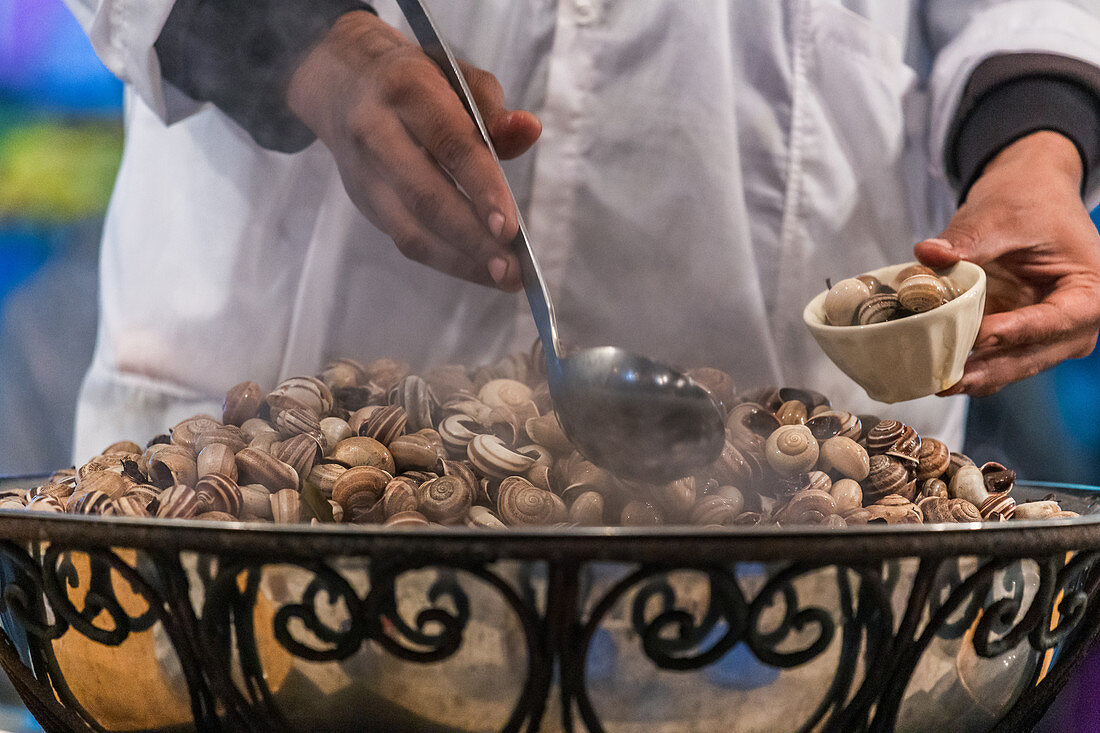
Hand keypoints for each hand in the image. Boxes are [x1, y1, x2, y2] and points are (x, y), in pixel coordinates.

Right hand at [286, 11, 541, 290]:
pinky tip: (479, 269)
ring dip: (461, 261)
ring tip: (504, 278)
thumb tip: (528, 131)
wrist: (343, 81)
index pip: (449, 144)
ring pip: (410, 229)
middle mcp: (376, 131)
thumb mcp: (457, 76)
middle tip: (513, 270)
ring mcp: (364, 173)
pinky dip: (446, 259)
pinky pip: (404, 238)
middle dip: (473, 239)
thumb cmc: (417, 81)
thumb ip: (493, 109)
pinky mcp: (364, 201)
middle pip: (426, 196)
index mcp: (407, 90)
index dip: (481, 188)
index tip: (511, 228)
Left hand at [915, 131, 1099, 396]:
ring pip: (1010, 365)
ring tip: (934, 381)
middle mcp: (1074, 322)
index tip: (980, 338)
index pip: (1055, 321)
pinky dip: (965, 364)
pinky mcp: (1015, 336)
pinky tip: (933, 370)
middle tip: (947, 379)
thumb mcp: (1000, 215)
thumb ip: (968, 241)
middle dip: (989, 369)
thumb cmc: (1028, 201)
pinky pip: (992, 359)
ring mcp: (1045, 334)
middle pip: (1033, 355)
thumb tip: (928, 255)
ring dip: (973, 375)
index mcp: (1089, 290)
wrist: (1028, 194)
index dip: (1016, 332)